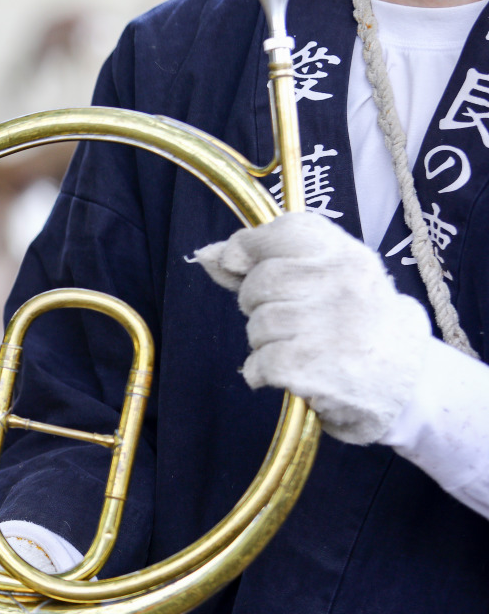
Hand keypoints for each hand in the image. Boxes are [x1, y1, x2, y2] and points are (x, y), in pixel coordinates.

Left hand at [193, 210, 431, 443]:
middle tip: (285, 318)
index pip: (284, 231)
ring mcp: (330, 326)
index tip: (240, 265)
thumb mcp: (325, 280)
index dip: (248, 247)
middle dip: (256, 303)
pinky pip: (259, 363)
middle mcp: (342, 284)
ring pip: (258, 324)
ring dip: (263, 341)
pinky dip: (262, 372)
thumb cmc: (355, 323)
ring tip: (297, 345)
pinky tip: (288, 371)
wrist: (407, 382)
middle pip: (260, 282)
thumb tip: (208, 255)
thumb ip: (263, 262)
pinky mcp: (314, 366)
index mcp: (346, 255)